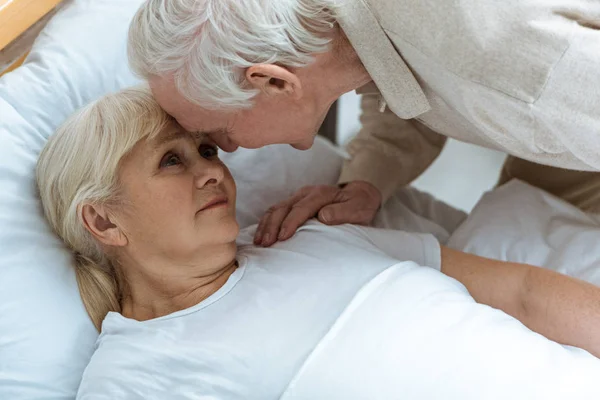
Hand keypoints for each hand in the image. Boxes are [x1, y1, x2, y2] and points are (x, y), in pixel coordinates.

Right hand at [254, 181, 381, 246]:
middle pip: (284, 207)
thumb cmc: (359, 205)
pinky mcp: (294, 202)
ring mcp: (298, 197)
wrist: (358, 195)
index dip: (290, 222)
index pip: (302, 207)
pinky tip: (260, 236)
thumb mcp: (359, 208)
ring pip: (276, 208)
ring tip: (259, 243)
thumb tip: (323, 216)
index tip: (282, 237)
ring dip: (266, 225)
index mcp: (321, 193)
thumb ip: (343, 212)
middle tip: (265, 244)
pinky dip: (266, 223)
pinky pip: (276, 211)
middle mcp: (307, 193)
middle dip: (273, 225)